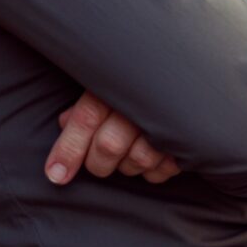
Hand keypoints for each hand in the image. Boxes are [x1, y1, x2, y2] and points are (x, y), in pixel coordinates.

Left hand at [46, 91, 181, 184]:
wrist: (189, 70)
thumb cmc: (143, 78)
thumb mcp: (109, 83)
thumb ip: (87, 103)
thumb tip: (64, 123)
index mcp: (118, 83)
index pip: (87, 118)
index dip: (68, 150)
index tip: (56, 175)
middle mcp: (143, 100)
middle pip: (110, 145)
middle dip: (98, 163)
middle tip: (98, 162)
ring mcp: (169, 119)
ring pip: (139, 159)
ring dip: (128, 166)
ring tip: (128, 155)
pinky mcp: (190, 137)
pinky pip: (164, 168)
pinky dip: (154, 171)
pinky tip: (152, 158)